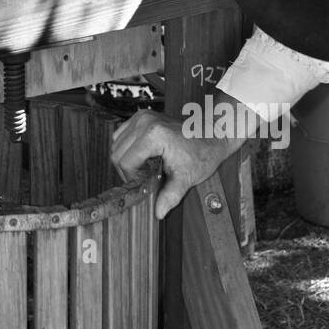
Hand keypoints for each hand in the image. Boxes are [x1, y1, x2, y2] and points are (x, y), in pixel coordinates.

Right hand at [111, 109, 229, 219]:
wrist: (212, 135)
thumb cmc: (202, 154)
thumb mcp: (186, 178)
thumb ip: (170, 196)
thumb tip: (158, 213)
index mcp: (154, 135)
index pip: (125, 162)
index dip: (131, 178)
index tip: (143, 184)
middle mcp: (144, 122)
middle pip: (117, 152)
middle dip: (126, 169)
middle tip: (143, 178)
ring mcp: (142, 116)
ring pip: (116, 142)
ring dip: (125, 157)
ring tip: (143, 166)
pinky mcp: (142, 115)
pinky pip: (122, 133)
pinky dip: (126, 146)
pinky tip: (141, 155)